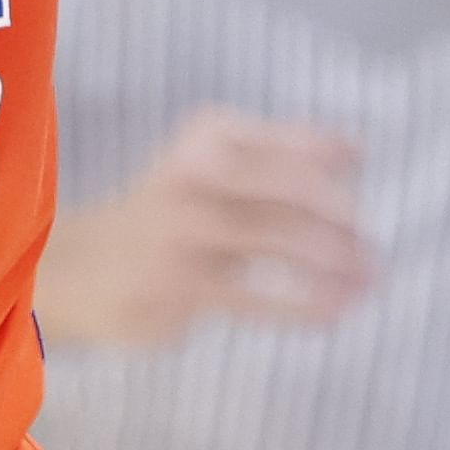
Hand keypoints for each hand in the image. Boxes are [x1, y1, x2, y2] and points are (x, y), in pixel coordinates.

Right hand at [33, 110, 371, 348]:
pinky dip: (299, 305)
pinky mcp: (177, 281)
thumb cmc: (167, 217)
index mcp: (208, 135)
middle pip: (290, 187)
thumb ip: (277, 157)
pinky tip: (329, 314)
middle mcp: (194, 171)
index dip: (333, 158)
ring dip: (331, 263)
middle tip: (372, 250)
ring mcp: (183, 226)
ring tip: (366, 284)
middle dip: (341, 219)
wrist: (78, 267)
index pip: (289, 141)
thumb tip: (356, 149)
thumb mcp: (212, 171)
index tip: (362, 175)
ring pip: (276, 237)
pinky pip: (253, 294)